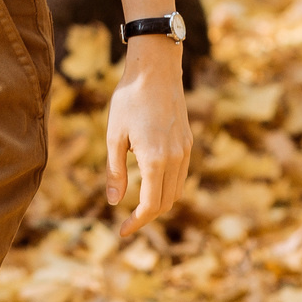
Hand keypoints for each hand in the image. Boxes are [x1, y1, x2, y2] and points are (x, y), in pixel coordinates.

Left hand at [105, 37, 191, 238]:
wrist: (155, 69)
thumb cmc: (129, 100)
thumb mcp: (114, 136)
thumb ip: (115, 171)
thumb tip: (113, 201)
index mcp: (155, 160)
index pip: (151, 205)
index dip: (137, 222)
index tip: (122, 232)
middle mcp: (175, 158)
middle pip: (166, 202)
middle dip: (147, 216)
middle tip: (127, 223)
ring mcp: (185, 150)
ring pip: (177, 190)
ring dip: (159, 203)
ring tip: (138, 207)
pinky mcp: (187, 142)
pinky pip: (180, 175)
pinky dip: (168, 187)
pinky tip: (151, 184)